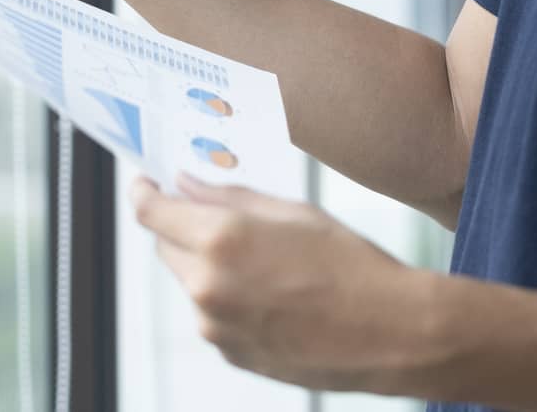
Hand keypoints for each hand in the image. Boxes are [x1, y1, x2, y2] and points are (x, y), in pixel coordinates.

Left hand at [130, 174, 441, 395]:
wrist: (392, 334)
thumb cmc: (350, 264)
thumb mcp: (291, 211)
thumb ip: (228, 197)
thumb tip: (184, 183)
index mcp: (220, 240)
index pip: (151, 212)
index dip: (144, 192)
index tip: (147, 183)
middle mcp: (207, 286)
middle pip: (166, 246)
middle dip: (183, 227)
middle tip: (219, 217)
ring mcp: (216, 326)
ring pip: (191, 282)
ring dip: (209, 266)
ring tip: (268, 265)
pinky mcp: (230, 354)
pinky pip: (212, 315)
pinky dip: (228, 300)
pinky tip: (275, 296)